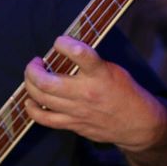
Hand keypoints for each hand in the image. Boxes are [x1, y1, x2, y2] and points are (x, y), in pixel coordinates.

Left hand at [24, 34, 165, 151]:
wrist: (137, 123)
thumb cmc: (125, 92)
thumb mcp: (113, 70)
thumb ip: (90, 62)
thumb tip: (65, 52)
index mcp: (100, 74)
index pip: (80, 53)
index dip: (64, 43)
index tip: (60, 41)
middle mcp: (86, 92)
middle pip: (47, 82)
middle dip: (33, 69)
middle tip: (36, 62)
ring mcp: (77, 110)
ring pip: (41, 98)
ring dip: (30, 84)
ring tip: (33, 76)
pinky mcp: (73, 124)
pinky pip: (44, 118)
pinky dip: (32, 108)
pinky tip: (30, 100)